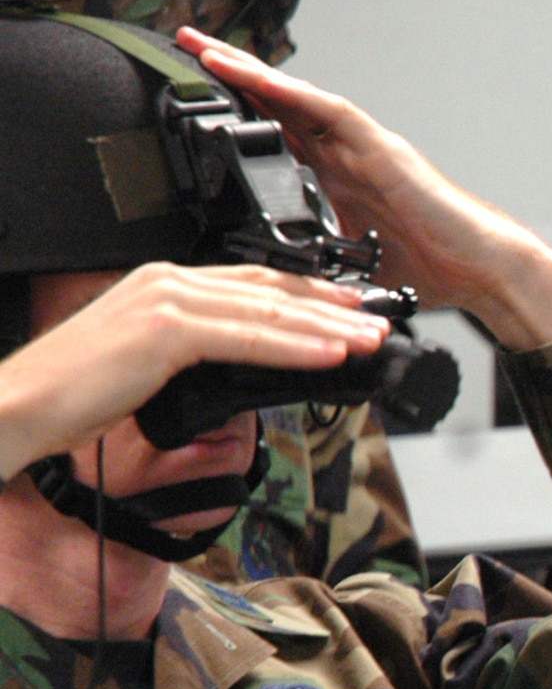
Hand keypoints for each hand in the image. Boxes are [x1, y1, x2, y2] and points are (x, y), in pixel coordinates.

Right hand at [0, 264, 385, 480]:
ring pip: (267, 314)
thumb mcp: (148, 369)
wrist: (22, 405)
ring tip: (370, 339)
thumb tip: (237, 379)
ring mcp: (166, 301)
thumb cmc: (76, 395)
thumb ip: (193, 359)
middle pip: (269, 291)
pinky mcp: (166, 331)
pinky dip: (295, 348)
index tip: (350, 308)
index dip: (307, 296)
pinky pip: (247, 340)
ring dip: (327, 329)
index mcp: (163, 286)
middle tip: (378, 320)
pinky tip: (331, 355)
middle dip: (331, 308)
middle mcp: (168, 282)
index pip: (252, 284)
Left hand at [175, 28, 551, 349]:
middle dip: (232, 77)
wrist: (483, 270)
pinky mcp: (382, 152)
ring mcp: (365, 150)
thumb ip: (321, 268)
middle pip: (279, 106)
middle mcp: (349, 157)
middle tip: (185, 48)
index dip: (237, 116)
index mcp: (340, 181)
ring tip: (206, 50)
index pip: (278, 137)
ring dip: (251, 73)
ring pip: (298, 99)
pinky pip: (331, 113)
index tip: (194, 102)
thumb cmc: (437, 271)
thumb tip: (285, 291)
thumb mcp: (355, 272)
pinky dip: (293, 94)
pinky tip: (259, 79)